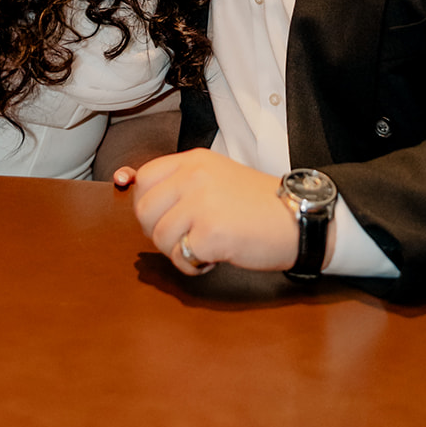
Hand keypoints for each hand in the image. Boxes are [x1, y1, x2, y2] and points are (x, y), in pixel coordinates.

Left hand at [132, 150, 299, 275]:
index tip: (162, 218)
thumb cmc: (258, 204)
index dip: (147, 204)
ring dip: (178, 252)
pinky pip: (181, 257)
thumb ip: (181, 182)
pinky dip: (194, 266)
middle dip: (158, 232)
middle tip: (185, 238)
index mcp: (193, 160)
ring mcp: (201, 203)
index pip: (144, 177)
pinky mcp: (210, 233)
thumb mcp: (216, 177)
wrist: (297, 218)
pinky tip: (215, 258)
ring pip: (159, 237)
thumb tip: (129, 183)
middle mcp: (193, 176)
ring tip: (205, 248)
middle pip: (143, 209)